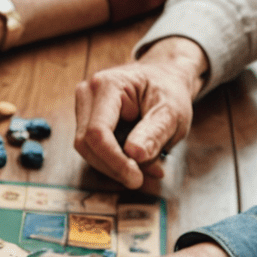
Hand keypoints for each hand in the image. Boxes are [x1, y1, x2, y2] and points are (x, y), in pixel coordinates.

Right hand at [74, 38, 207, 189]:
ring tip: (144, 167)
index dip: (113, 160)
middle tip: (139, 179)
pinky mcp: (85, 120)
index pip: (98, 132)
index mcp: (107, 85)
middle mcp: (87, 94)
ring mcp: (83, 106)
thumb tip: (135, 155)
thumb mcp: (173, 112)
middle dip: (112, 166)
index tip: (135, 178)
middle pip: (86, 144)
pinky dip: (113, 161)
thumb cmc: (169, 91)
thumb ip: (155, 132)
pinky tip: (135, 161)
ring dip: (113, 166)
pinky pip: (92, 149)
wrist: (164, 77)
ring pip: (87, 150)